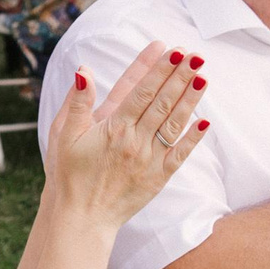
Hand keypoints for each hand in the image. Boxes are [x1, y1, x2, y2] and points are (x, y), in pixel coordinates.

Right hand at [43, 42, 206, 225]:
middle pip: (162, 102)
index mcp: (113, 128)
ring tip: (203, 77)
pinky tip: (204, 121)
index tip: (173, 51)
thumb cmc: (69, 175)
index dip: (159, 69)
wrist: (81, 217)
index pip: (141, 91)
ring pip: (174, 124)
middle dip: (180, 76)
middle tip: (196, 55)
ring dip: (190, 99)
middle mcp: (134, 141)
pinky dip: (193, 138)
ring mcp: (149, 160)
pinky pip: (179, 155)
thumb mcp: (64, 135)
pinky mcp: (157, 178)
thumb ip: (77, 102)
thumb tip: (84, 71)